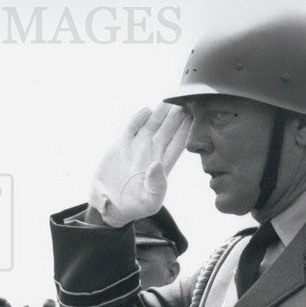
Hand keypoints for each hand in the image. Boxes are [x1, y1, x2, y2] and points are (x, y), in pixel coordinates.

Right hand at [88, 103, 190, 225]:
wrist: (109, 207)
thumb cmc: (133, 208)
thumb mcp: (149, 203)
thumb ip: (157, 186)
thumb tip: (157, 164)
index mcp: (163, 165)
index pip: (180, 142)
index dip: (188, 128)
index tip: (196, 113)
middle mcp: (153, 152)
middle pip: (170, 128)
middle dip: (178, 113)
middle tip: (187, 98)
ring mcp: (137, 147)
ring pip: (154, 123)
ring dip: (162, 111)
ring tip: (169, 98)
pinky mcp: (122, 145)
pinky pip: (133, 125)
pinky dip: (139, 117)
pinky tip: (146, 112)